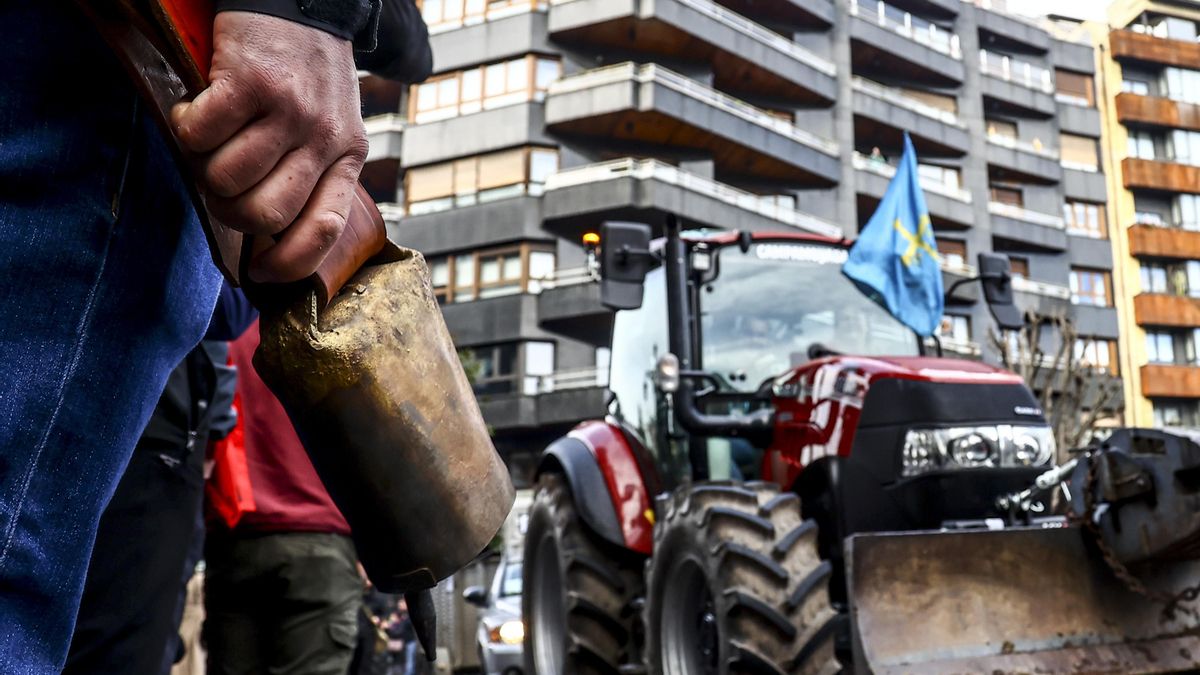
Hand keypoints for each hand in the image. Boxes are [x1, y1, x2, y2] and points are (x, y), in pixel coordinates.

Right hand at [171, 11, 368, 282]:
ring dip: (203, 168)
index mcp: (348, 156)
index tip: (262, 271)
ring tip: (210, 144)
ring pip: (228, 178)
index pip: (325, 230)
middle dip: (230, 213)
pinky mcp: (251, 82)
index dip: (290, 262)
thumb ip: (312, 174)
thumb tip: (273, 239)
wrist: (299, 0)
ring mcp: (290, 110)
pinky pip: (202, 134)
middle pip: (265, 214)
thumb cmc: (307, 75)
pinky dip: (186, 129)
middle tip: (221, 188)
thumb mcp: (332, 127)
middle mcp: (324, 138)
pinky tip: (195, 112)